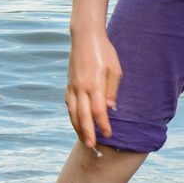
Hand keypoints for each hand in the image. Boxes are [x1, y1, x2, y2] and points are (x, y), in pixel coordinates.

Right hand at [64, 29, 122, 151]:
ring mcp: (73, 86)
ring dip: (78, 127)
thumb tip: (110, 108)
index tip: (109, 134)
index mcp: (94, 84)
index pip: (98, 111)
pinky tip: (76, 122)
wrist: (85, 36)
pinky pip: (69, 103)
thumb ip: (112, 90)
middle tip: (92, 146)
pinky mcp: (69, 83)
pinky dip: (72, 115)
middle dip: (88, 132)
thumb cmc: (104, 51)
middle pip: (83, 116)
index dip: (103, 125)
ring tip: (84, 139)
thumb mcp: (114, 69)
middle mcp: (81, 87)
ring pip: (73, 112)